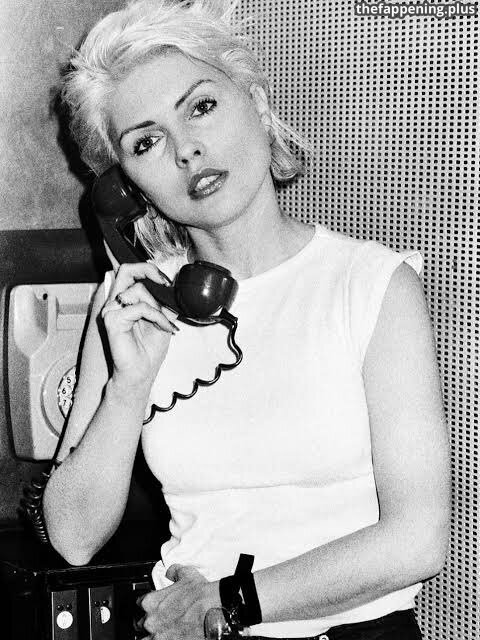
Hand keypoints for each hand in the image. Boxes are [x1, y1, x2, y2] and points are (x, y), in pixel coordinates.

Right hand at [101, 262, 177, 387]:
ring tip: (165, 321)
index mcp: (125, 301)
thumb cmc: (147, 351)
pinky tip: (163, 327)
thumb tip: (172, 287)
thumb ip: (162, 302)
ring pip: (137, 289)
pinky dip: (156, 316)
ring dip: (158, 305)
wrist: (140, 374)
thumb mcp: (162, 320)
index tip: (166, 281)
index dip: (149, 269)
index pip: (130, 272)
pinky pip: (139, 307)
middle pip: (126, 270)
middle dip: (149, 271)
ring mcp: (111, 310)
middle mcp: (115, 303)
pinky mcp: (112, 320)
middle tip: (165, 283)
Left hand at [138, 565, 219, 639]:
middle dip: (149, 622)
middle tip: (160, 620)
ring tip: (162, 632)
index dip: (148, 605)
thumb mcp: (186, 574)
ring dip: (151, 635)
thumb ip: (174, 572)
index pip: (140, 604)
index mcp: (151, 602)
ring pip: (145, 639)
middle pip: (140, 624)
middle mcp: (150, 621)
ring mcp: (157, 636)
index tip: (154, 606)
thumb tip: (171, 572)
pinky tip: (169, 637)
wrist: (214, 610)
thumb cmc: (200, 595)